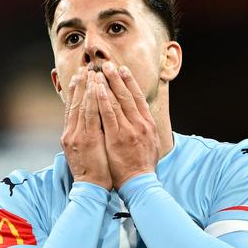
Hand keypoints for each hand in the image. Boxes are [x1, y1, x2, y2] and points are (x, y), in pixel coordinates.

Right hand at [61, 67, 111, 189]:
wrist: (91, 189)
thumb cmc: (92, 173)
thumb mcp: (84, 153)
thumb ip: (84, 138)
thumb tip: (89, 126)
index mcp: (70, 136)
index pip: (72, 109)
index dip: (75, 92)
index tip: (78, 77)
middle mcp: (71, 133)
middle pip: (75, 104)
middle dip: (80, 85)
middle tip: (84, 68)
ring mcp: (78, 136)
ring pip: (82, 105)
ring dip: (87, 87)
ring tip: (91, 71)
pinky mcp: (87, 139)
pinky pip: (91, 114)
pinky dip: (93, 99)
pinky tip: (96, 86)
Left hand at [95, 62, 158, 188]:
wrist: (139, 183)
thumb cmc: (142, 165)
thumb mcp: (150, 143)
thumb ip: (144, 128)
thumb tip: (141, 116)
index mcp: (148, 124)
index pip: (138, 98)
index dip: (129, 82)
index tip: (122, 69)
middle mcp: (140, 124)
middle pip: (127, 95)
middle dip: (116, 78)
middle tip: (107, 64)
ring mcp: (129, 130)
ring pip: (117, 102)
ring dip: (107, 84)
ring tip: (98, 72)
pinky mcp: (117, 137)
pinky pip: (108, 115)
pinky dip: (102, 100)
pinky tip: (96, 89)